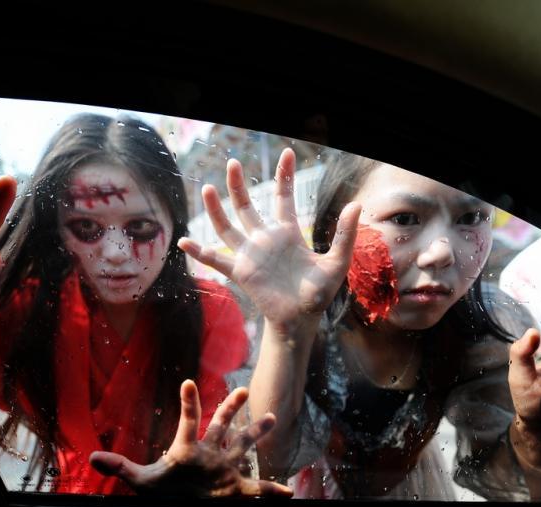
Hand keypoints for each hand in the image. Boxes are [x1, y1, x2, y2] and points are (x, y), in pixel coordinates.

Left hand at [89, 380, 293, 496]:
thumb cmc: (161, 493)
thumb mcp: (140, 481)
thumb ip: (120, 468)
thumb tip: (92, 458)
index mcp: (187, 449)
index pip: (189, 422)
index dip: (188, 403)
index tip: (186, 382)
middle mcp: (210, 453)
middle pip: (222, 425)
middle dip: (231, 408)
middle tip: (243, 388)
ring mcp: (224, 469)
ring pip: (244, 446)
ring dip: (256, 433)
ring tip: (271, 417)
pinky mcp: (235, 488)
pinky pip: (257, 489)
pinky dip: (273, 492)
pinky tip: (289, 493)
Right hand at [177, 148, 360, 335]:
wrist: (302, 319)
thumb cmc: (319, 293)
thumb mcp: (337, 262)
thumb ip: (345, 234)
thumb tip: (357, 204)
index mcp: (288, 233)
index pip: (283, 197)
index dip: (284, 175)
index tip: (287, 153)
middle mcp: (265, 239)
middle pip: (248, 205)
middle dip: (239, 185)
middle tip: (232, 162)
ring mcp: (251, 254)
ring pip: (228, 226)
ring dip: (216, 209)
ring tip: (208, 188)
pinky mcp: (241, 272)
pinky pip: (217, 259)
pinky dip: (200, 252)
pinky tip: (184, 241)